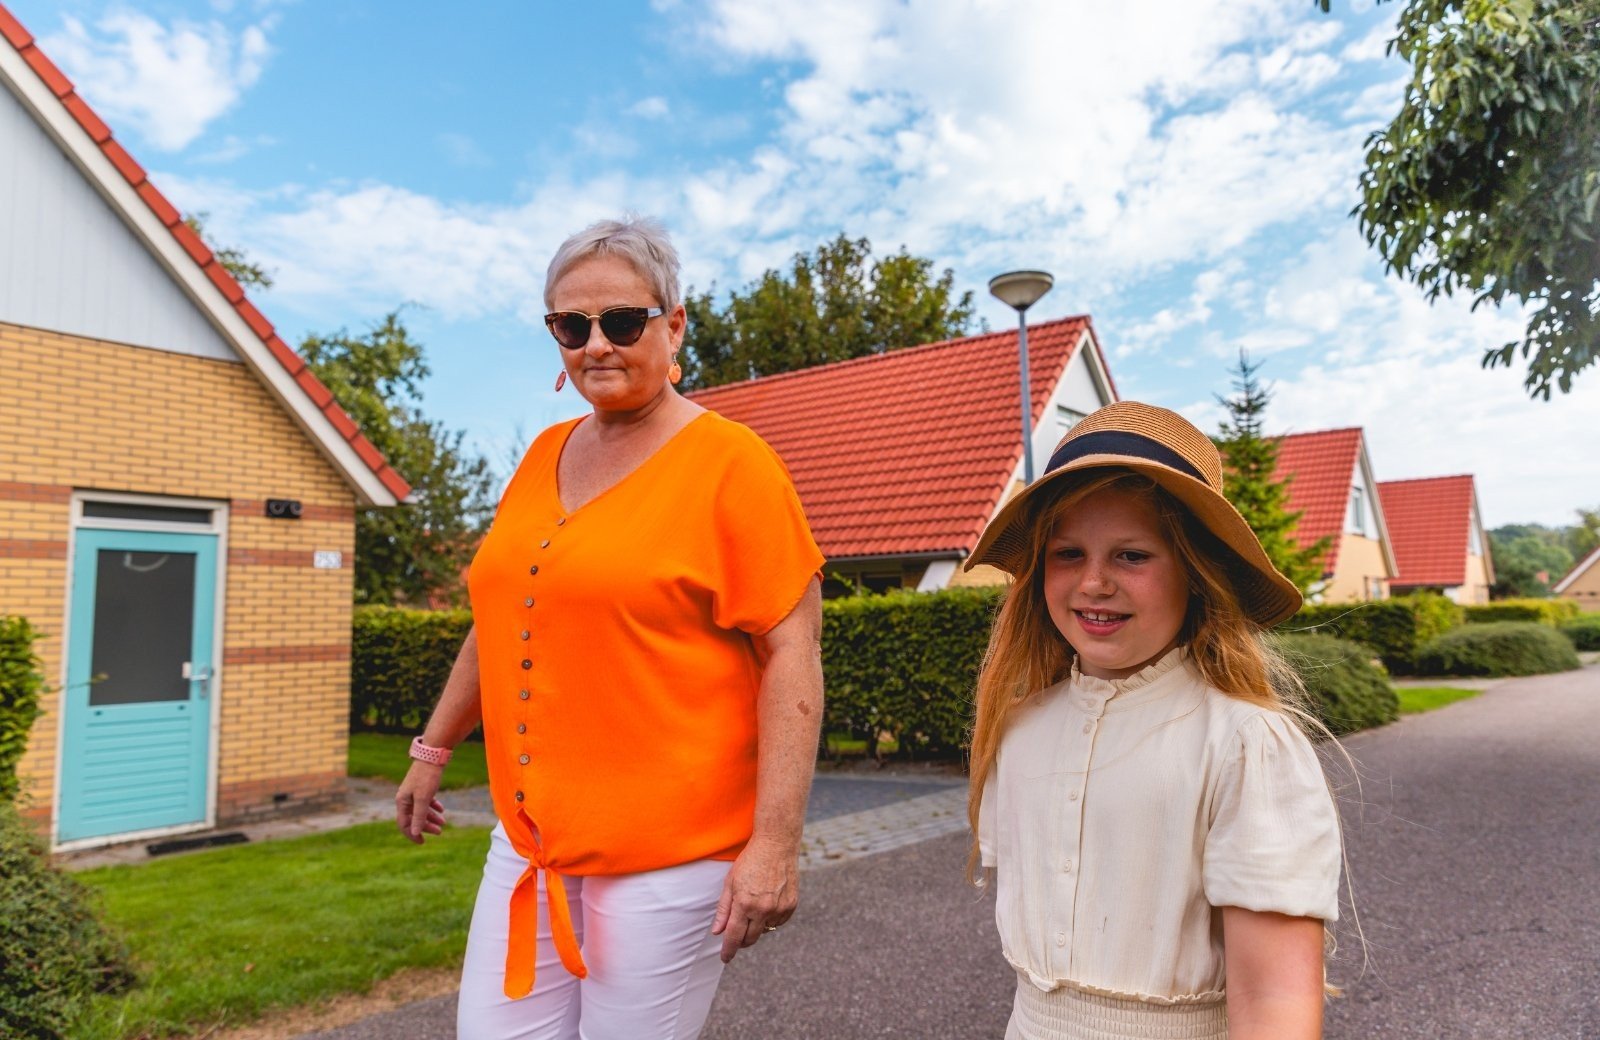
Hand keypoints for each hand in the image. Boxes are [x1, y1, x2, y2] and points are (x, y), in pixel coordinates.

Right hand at [394, 762, 446, 843]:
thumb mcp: (423, 798)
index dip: (412, 834)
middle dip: (426, 826)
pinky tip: (442, 810)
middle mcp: (405, 797)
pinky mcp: (422, 785)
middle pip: (414, 817)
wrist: (432, 755)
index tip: (422, 842)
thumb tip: (415, 832)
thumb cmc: (427, 777)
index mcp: (402, 801)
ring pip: (421, 809)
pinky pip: (426, 800)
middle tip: (439, 832)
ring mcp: (413, 791)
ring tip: (444, 823)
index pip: (404, 824)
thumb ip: (419, 816)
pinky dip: (433, 806)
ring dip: (432, 817)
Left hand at [710, 836, 798, 962]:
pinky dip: (770, 920)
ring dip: (756, 927)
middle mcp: (763, 909)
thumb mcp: (730, 883)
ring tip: (753, 908)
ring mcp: (779, 908)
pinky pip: (778, 922)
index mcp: (744, 903)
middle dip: (741, 941)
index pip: (734, 936)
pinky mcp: (791, 905)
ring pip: (765, 931)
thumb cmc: (750, 861)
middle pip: (750, 939)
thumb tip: (717, 932)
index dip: (728, 950)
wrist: (777, 844)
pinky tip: (767, 904)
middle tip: (736, 934)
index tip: (725, 958)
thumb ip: (724, 910)